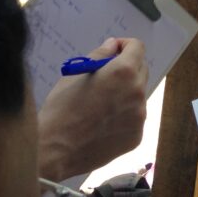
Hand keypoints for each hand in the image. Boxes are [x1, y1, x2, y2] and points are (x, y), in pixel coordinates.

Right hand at [38, 37, 147, 180]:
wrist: (56, 150)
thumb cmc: (61, 107)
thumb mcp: (77, 73)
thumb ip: (99, 55)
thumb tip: (113, 45)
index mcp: (124, 72)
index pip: (137, 47)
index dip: (124, 45)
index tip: (113, 52)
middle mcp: (138, 92)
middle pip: (141, 70)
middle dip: (127, 67)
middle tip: (107, 76)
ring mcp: (140, 116)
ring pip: (139, 95)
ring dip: (126, 92)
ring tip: (102, 103)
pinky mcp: (137, 136)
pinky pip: (135, 117)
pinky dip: (125, 114)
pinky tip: (104, 122)